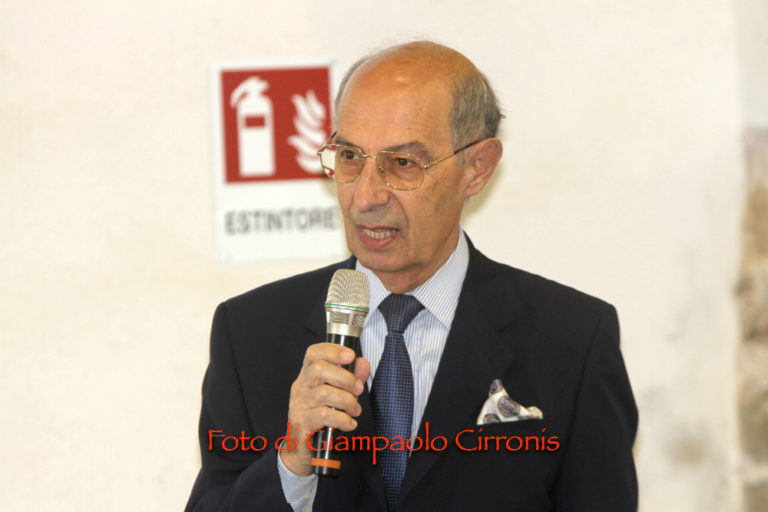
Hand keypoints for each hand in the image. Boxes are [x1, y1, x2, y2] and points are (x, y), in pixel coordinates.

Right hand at [280, 342, 369, 475]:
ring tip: (355, 410)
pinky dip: (342, 419)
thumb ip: (351, 378)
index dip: (332, 350)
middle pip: (319, 369)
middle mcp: (300, 387)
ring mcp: (298, 405)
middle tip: (358, 390)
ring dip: (347, 401)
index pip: (313, 353)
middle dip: (346, 378)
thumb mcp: (338, 396)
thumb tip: (363, 363)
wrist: (302, 449)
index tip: (351, 355)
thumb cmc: (321, 419)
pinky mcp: (300, 423)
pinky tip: (349, 424)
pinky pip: (323, 415)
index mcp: (308, 376)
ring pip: (324, 393)